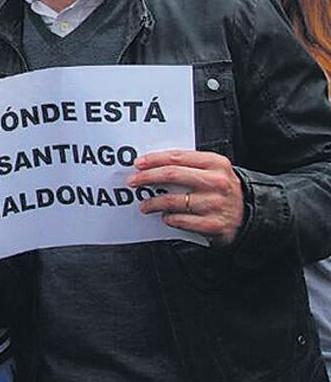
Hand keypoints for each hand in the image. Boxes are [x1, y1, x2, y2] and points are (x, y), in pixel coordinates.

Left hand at [128, 149, 244, 245]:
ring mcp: (216, 204)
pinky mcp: (214, 224)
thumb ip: (189, 166)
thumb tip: (152, 166)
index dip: (154, 159)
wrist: (249, 216)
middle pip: (172, 175)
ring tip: (144, 205)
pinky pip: (181, 220)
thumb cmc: (221, 191)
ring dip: (153, 203)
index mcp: (216, 163)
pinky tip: (165, 217)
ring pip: (173, 201)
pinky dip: (169, 219)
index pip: (177, 157)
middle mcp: (217, 182)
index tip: (138, 163)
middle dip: (147, 178)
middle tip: (132, 181)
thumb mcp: (213, 171)